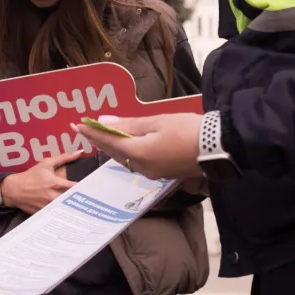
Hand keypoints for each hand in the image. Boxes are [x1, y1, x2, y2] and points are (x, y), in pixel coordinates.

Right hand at [0, 152, 87, 213]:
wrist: (15, 190)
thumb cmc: (31, 176)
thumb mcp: (46, 164)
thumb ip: (64, 158)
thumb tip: (78, 153)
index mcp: (57, 183)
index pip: (77, 188)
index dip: (87, 188)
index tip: (94, 189)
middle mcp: (54, 196)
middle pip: (74, 201)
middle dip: (82, 201)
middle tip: (94, 202)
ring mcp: (50, 207)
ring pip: (67, 210)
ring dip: (75, 209)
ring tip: (85, 211)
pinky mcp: (45, 214)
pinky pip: (58, 216)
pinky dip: (64, 215)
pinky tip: (71, 216)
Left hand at [79, 113, 204, 179]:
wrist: (218, 147)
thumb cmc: (188, 129)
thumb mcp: (157, 122)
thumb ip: (129, 124)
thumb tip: (104, 121)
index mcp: (140, 154)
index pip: (109, 141)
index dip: (92, 132)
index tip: (77, 124)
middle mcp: (143, 168)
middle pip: (114, 153)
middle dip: (98, 140)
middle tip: (82, 129)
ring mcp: (153, 173)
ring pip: (125, 159)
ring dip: (111, 147)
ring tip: (98, 136)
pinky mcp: (162, 173)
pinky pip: (136, 162)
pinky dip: (125, 153)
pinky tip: (122, 146)